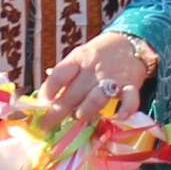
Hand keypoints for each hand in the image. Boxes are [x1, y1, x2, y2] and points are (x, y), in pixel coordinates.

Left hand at [36, 30, 153, 117]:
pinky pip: (130, 99)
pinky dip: (126, 109)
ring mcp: (112, 77)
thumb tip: (42, 99)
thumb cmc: (97, 56)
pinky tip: (119, 117)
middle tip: (46, 125)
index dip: (47, 91)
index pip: (59, 75)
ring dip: (84, 111)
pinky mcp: (130, 85)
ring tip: (78, 116)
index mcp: (78, 59)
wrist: (129, 43)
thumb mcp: (78, 58)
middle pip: (73, 93)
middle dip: (57, 112)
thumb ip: (64, 76)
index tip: (40, 105)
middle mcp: (93, 69)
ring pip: (96, 99)